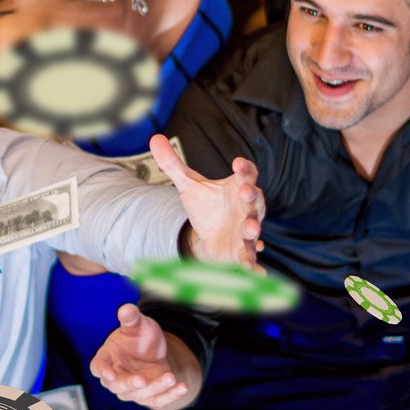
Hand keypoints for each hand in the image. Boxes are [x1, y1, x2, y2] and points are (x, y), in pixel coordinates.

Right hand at [91, 304, 201, 409]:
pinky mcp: (148, 397)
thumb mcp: (138, 325)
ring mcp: (131, 390)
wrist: (155, 352)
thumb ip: (131, 318)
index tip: (109, 373)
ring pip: (139, 394)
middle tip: (142, 380)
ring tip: (171, 377)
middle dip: (129, 384)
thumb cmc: (139, 337)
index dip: (102, 371)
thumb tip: (127, 309)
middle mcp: (115, 377)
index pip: (97, 367)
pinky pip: (158, 400)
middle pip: (117, 386)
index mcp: (107, 358)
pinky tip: (182, 387)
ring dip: (155, 387)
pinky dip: (170, 396)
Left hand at [152, 134, 264, 268]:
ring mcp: (246, 229)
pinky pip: (250, 257)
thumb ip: (173, 163)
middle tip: (248, 191)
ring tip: (251, 231)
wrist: (209, 236)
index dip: (244, 168)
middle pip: (254, 199)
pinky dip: (252, 264)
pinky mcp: (242, 251)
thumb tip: (155, 138)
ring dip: (254, 230)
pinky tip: (253, 271)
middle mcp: (246, 208)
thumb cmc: (206, 207)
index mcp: (237, 187)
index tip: (238, 162)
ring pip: (253, 228)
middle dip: (252, 196)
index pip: (245, 174)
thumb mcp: (188, 185)